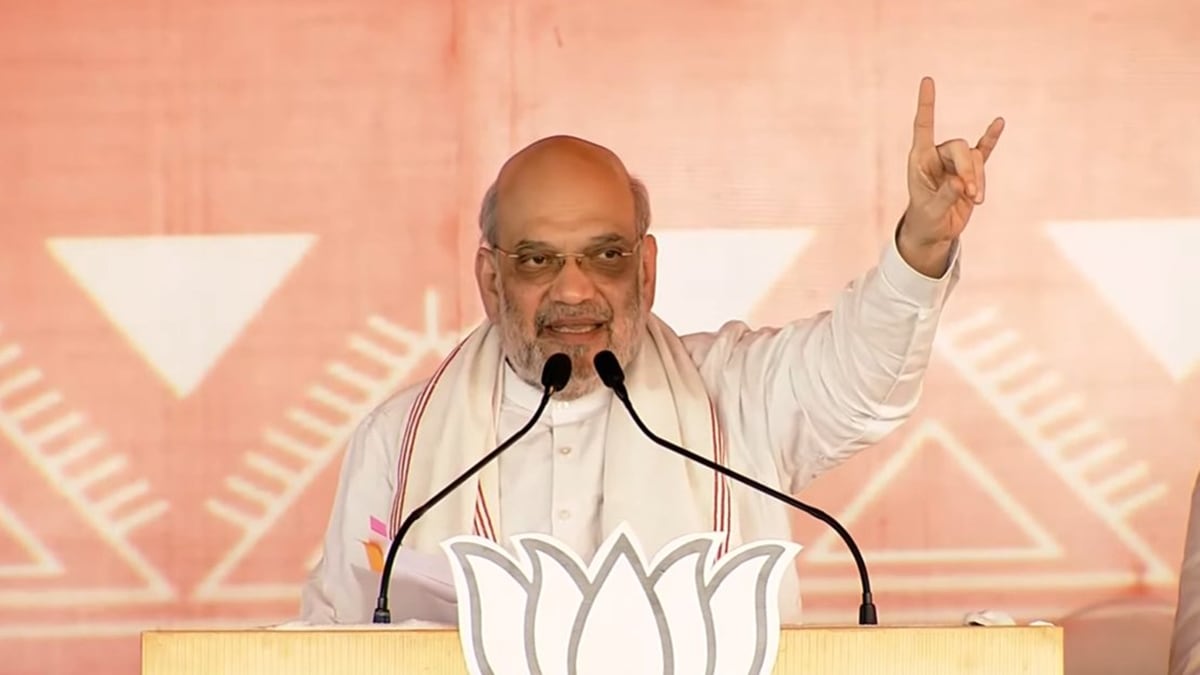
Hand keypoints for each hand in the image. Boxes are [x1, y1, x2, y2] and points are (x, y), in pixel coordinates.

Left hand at [899, 77, 1003, 275]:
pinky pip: (983, 152)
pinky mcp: (970, 173)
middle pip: (959, 147)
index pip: (923, 126)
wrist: (934, 233)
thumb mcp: (932, 211)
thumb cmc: (926, 220)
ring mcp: (955, 163)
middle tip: (969, 193)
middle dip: (968, 170)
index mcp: (920, 160)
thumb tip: (959, 183)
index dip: (926, 104)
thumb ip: (945, 196)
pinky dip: (991, 139)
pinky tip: (999, 123)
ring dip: (978, 178)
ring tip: (976, 200)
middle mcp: (937, 157)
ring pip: (975, 158)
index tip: (928, 81)